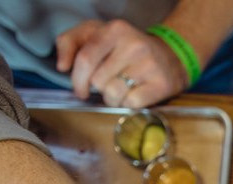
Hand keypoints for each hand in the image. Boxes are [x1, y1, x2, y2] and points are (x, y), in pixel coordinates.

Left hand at [56, 20, 189, 107]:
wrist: (171, 57)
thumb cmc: (125, 48)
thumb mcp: (96, 34)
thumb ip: (70, 42)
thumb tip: (62, 66)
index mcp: (115, 30)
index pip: (85, 59)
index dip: (77, 79)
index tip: (80, 90)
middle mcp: (134, 45)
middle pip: (98, 81)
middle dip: (99, 89)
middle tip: (107, 85)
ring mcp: (149, 65)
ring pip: (113, 94)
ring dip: (112, 99)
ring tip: (120, 92)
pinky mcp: (161, 84)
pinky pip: (131, 103)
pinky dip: (128, 105)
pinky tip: (133, 96)